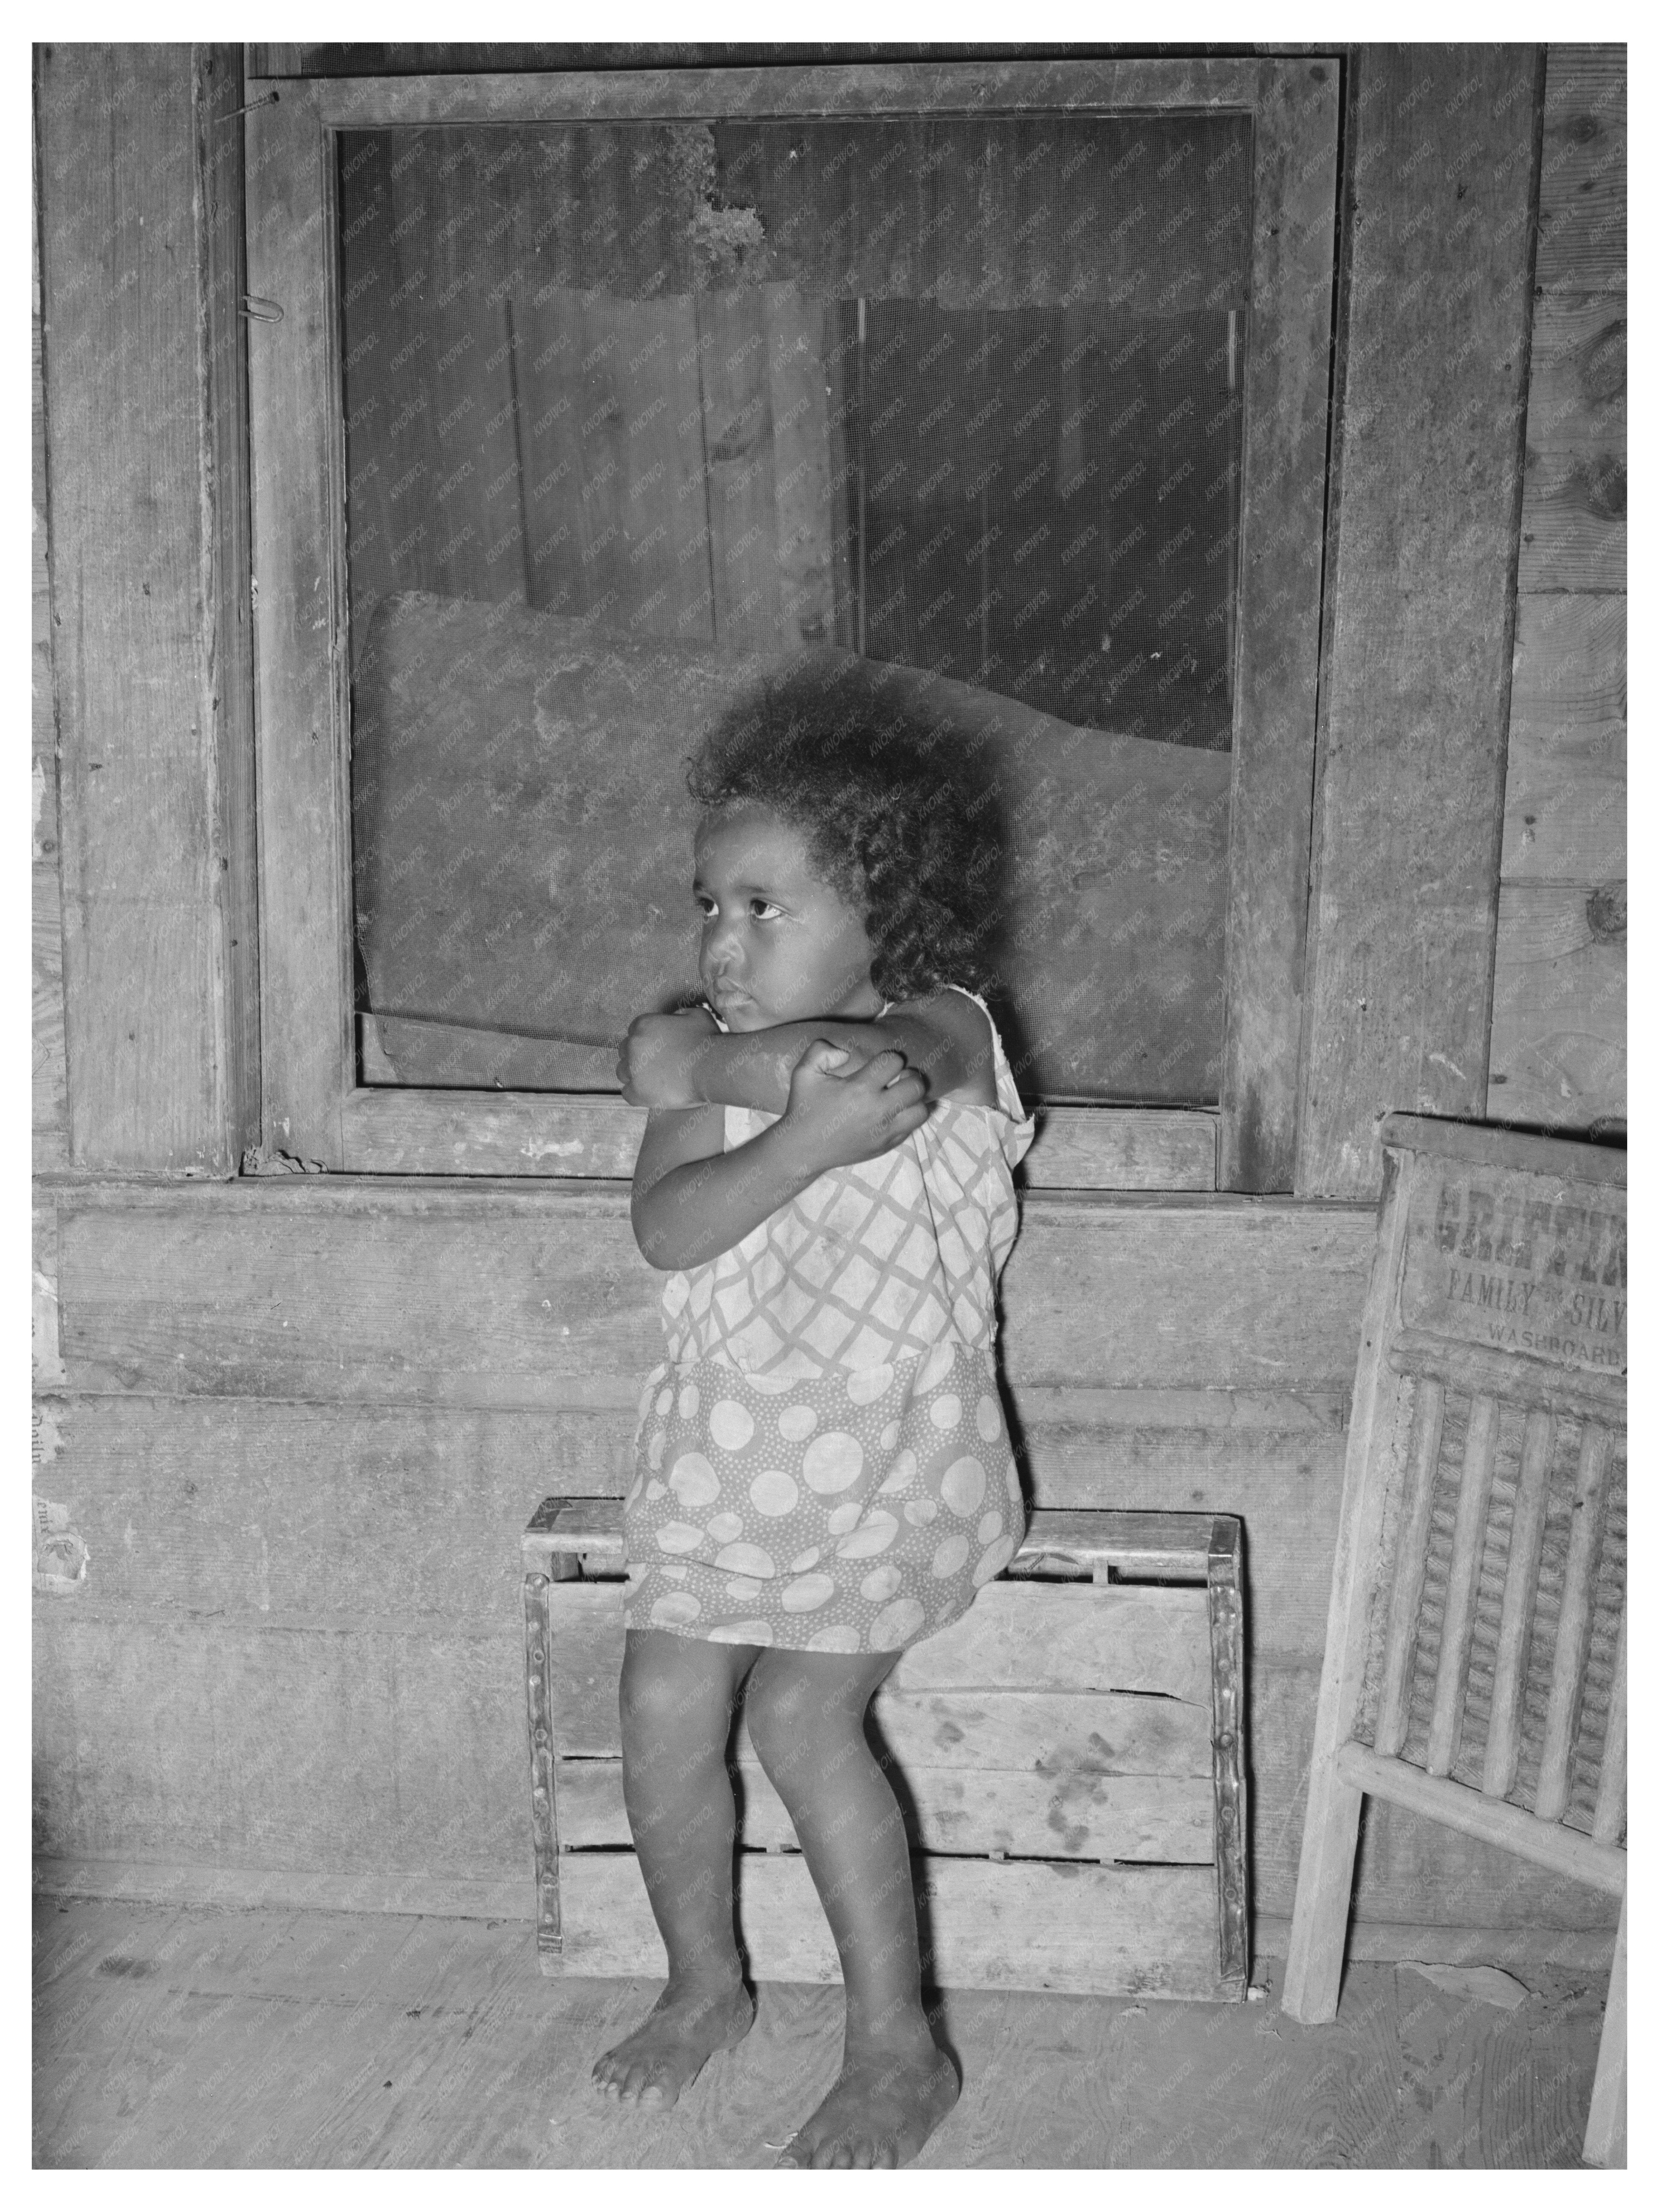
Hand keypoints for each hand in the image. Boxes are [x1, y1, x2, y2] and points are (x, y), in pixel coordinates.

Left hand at [616, 1006, 717, 1106]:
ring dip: (635, 1076)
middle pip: (625, 1052)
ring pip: (623, 1072)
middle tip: (657, 1068)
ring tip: (654, 1082)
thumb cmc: (708, 1042)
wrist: (713, 1068)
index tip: (657, 1052)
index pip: (634, 1033)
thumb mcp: (696, 1016)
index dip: (646, 1043)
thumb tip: (675, 1017)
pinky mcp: (637, 1090)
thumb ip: (680, 1014)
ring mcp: (633, 1068)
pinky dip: (638, 1094)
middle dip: (638, 1059)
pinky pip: (628, 1093)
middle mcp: (633, 1044)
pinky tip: (653, 1095)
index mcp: (644, 1024)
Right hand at [776, 1040, 929, 1171]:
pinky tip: (893, 1113)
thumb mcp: (803, 1073)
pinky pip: (912, 1128)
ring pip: (921, 1110)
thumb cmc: (804, 1108)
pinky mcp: (886, 1145)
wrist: (802, 1149)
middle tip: (897, 1077)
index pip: (894, 1062)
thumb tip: (845, 1053)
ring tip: (900, 1096)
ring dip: (914, 1099)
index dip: (888, 1058)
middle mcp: (877, 1110)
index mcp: (859, 1089)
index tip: (878, 1064)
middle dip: (909, 1075)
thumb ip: (821, 1050)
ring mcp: (884, 1131)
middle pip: (915, 1085)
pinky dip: (907, 1118)